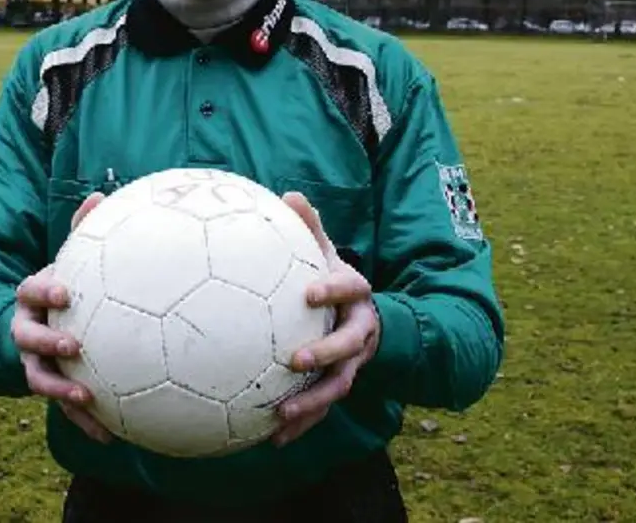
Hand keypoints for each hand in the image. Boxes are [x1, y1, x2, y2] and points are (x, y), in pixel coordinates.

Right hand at [9, 191, 112, 442]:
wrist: (31, 324)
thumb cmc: (60, 286)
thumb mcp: (67, 259)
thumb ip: (82, 230)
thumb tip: (101, 193)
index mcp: (31, 296)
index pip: (31, 289)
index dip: (44, 291)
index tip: (64, 293)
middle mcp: (25, 329)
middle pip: (27, 338)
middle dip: (47, 343)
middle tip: (72, 347)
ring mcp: (32, 361)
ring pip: (38, 378)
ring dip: (60, 391)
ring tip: (86, 398)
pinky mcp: (48, 385)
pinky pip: (63, 407)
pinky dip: (83, 420)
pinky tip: (108, 435)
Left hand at [272, 191, 380, 447]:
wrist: (363, 316)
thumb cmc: (330, 278)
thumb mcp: (324, 251)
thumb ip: (308, 228)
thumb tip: (289, 194)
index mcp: (355, 296)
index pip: (350, 288)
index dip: (333, 289)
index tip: (308, 292)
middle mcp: (359, 331)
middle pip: (350, 347)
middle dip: (326, 355)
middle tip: (296, 360)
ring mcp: (352, 363)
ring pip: (339, 386)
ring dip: (313, 403)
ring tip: (283, 415)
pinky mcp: (338, 386)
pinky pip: (322, 410)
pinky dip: (301, 426)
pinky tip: (272, 440)